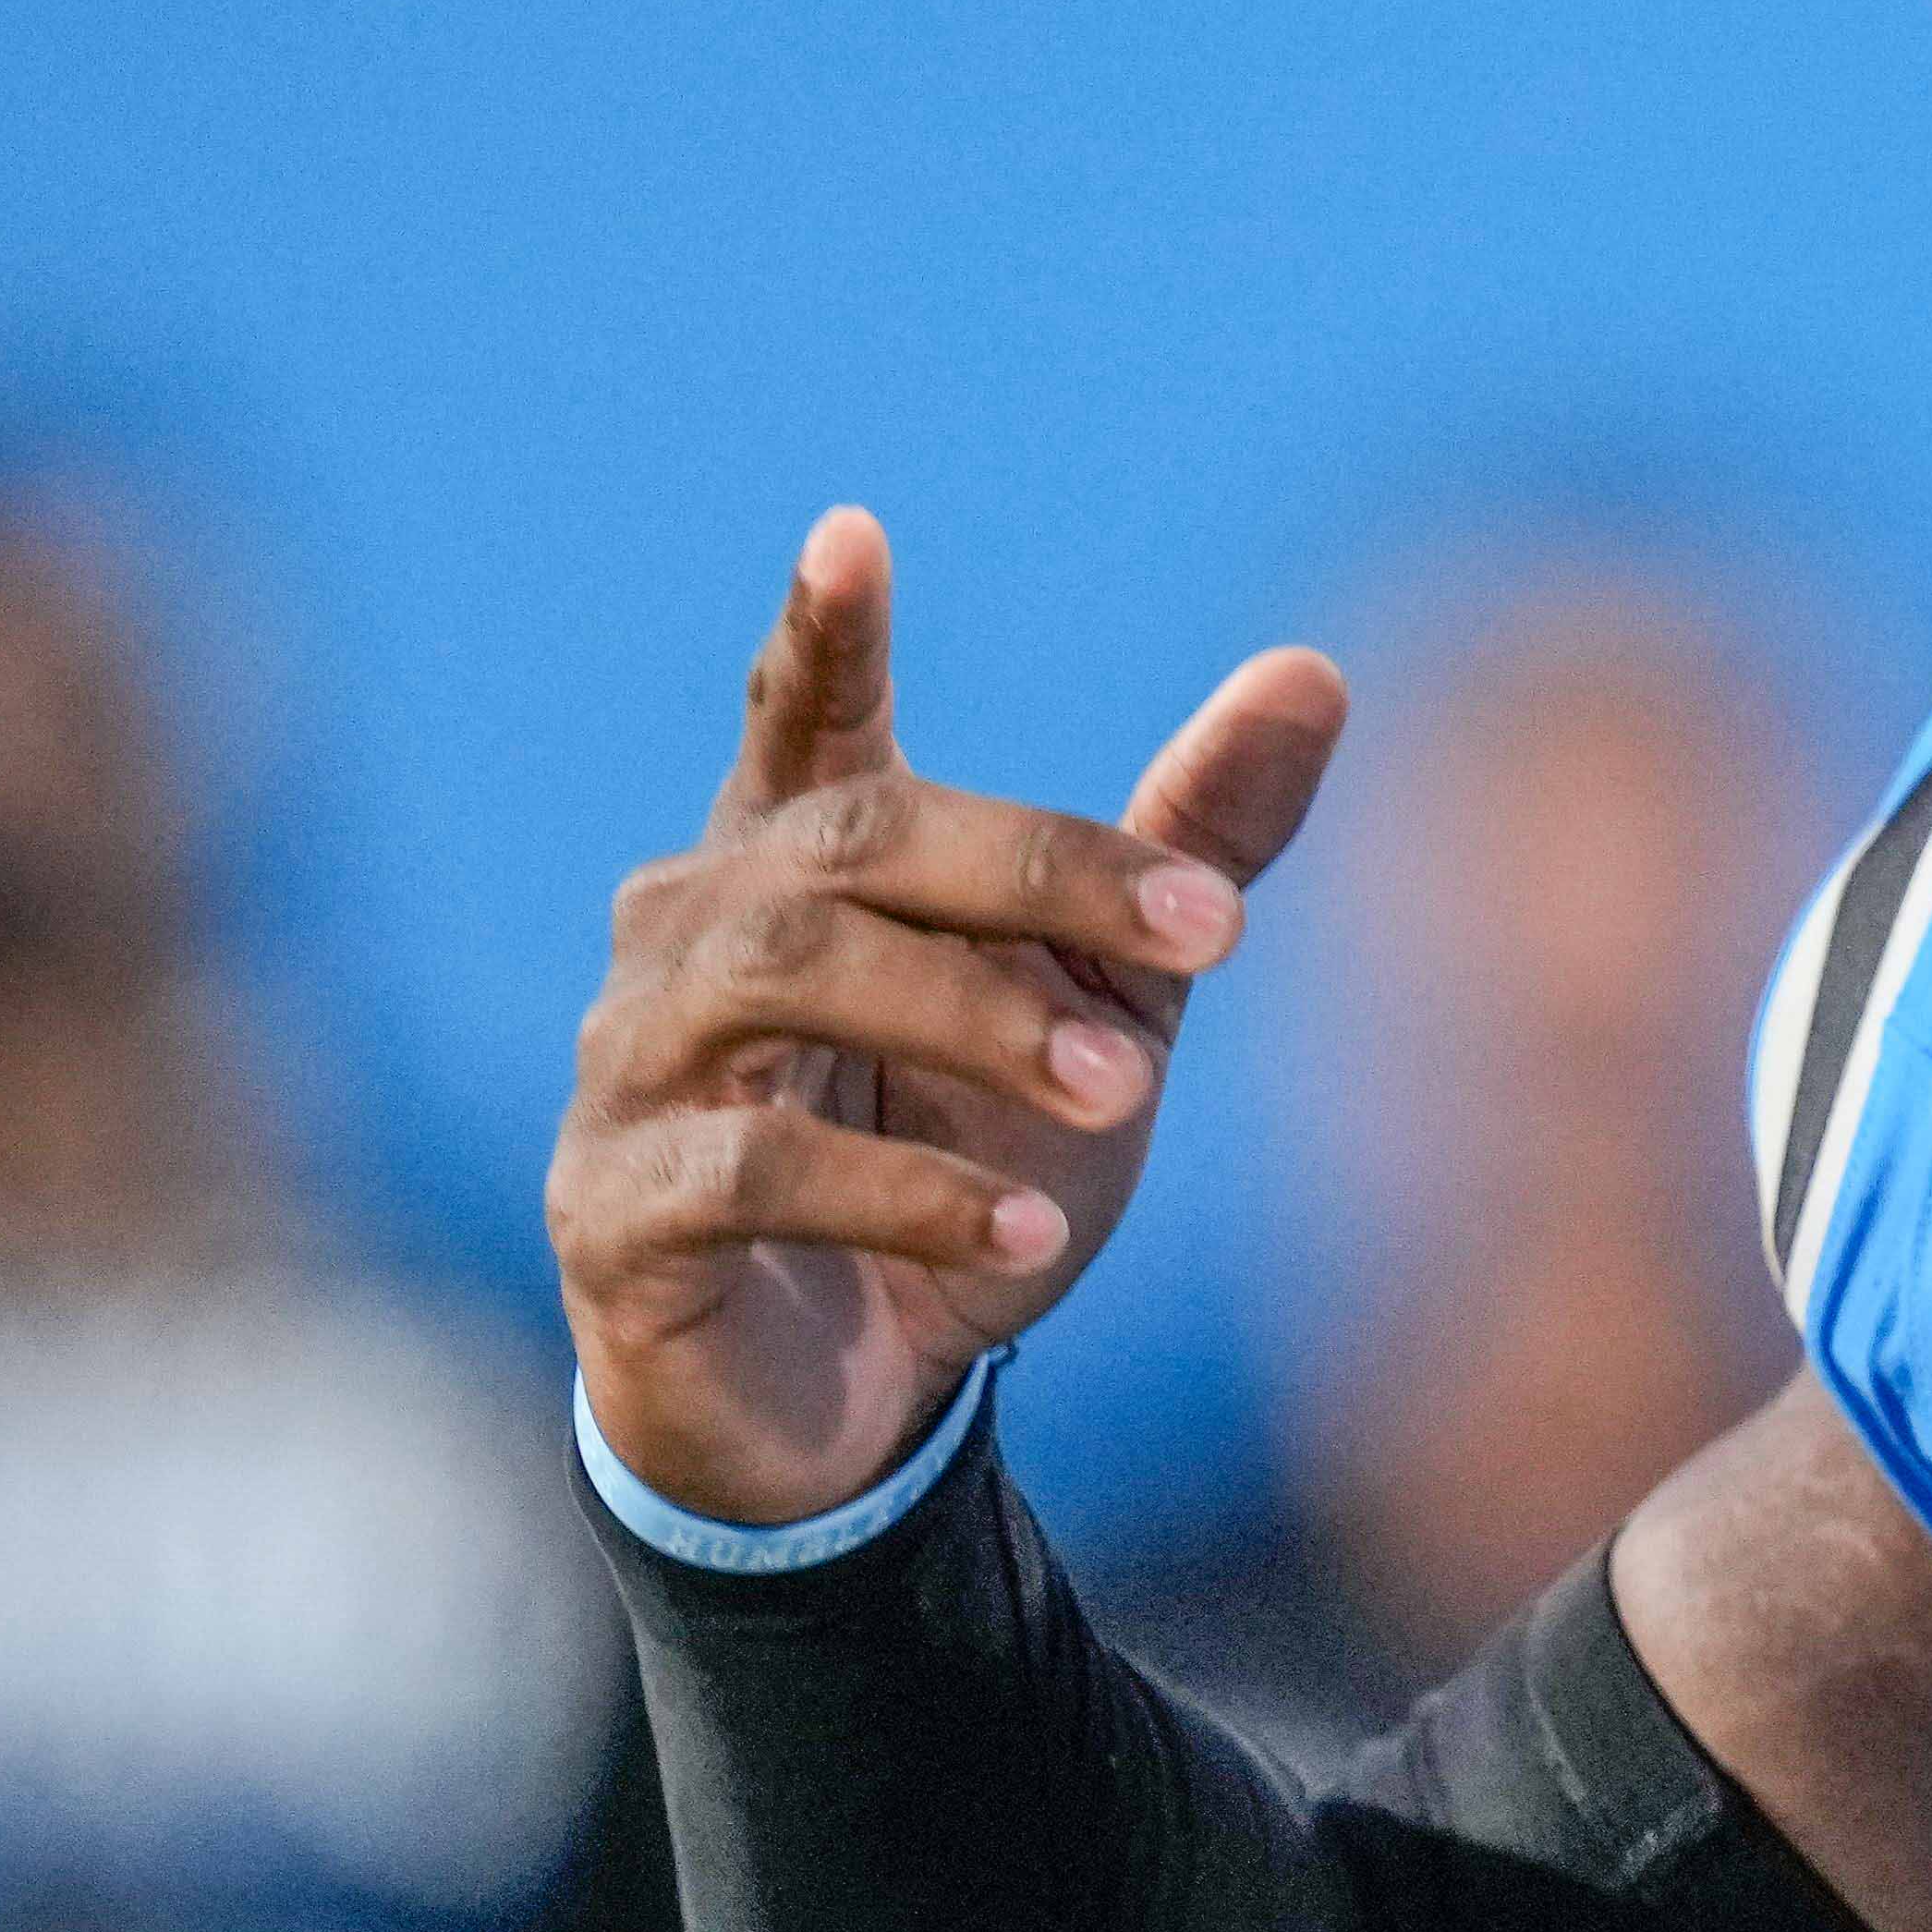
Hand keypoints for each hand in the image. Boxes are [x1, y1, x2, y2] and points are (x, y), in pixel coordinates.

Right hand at [550, 508, 1348, 1527]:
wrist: (859, 1397)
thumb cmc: (964, 1155)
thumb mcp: (1107, 998)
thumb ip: (1190, 844)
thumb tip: (1317, 670)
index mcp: (798, 863)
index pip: (801, 720)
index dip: (822, 634)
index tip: (854, 534)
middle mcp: (690, 934)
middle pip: (850, 843)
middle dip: (1034, 874)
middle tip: (1207, 932)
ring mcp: (634, 1067)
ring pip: (786, 978)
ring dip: (973, 1019)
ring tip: (1121, 1091)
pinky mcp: (614, 1209)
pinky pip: (750, 1168)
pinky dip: (902, 1192)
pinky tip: (1022, 1229)